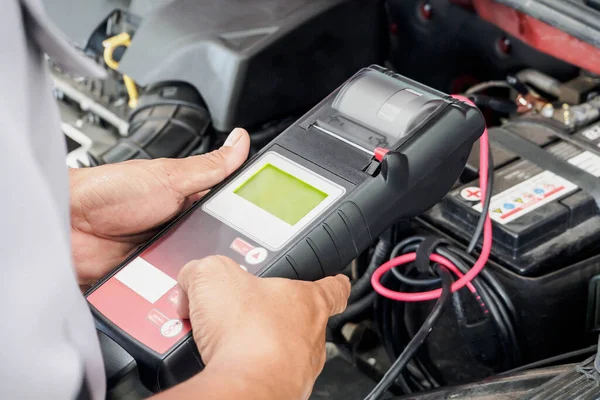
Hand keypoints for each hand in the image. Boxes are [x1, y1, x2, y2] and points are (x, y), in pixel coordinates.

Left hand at [70, 128, 249, 285]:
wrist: (66, 224)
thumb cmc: (110, 192)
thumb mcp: (168, 176)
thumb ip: (209, 166)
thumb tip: (239, 141)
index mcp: (189, 202)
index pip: (228, 214)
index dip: (245, 222)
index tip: (260, 227)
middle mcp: (180, 230)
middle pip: (216, 249)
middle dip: (221, 254)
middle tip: (220, 252)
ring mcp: (165, 256)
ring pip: (197, 274)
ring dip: (198, 276)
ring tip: (198, 272)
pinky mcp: (150, 281)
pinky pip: (172, 292)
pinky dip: (176, 294)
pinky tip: (179, 289)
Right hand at [175, 256, 350, 399]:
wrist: (244, 385)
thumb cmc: (247, 331)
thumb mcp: (213, 275)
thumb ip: (203, 268)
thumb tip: (192, 277)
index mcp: (308, 300)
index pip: (333, 287)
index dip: (332, 282)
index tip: (333, 281)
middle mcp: (311, 336)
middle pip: (300, 320)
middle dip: (271, 316)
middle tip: (242, 312)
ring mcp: (300, 369)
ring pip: (282, 351)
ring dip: (257, 345)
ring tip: (223, 341)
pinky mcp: (282, 393)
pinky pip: (263, 376)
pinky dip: (245, 370)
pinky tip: (222, 364)